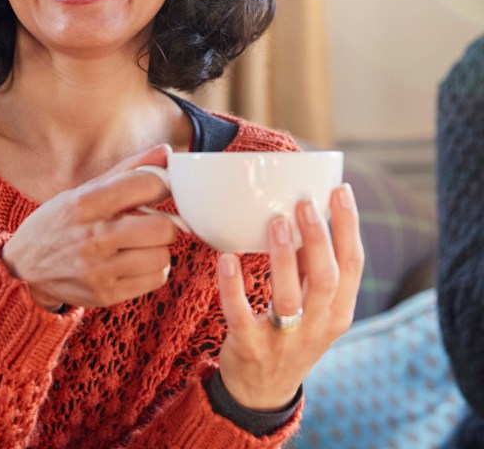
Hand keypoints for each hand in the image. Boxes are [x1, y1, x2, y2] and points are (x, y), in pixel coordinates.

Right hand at [1, 144, 179, 309]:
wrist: (23, 267)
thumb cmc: (59, 223)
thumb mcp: (83, 191)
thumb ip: (127, 171)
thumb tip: (167, 152)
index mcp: (85, 203)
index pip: (146, 186)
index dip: (161, 186)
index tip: (158, 190)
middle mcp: (91, 237)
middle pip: (162, 229)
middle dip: (163, 223)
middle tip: (151, 222)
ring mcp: (98, 270)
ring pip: (162, 256)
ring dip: (157, 249)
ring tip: (139, 245)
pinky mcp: (105, 294)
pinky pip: (156, 279)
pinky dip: (153, 269)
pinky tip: (135, 262)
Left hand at [216, 184, 364, 410]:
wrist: (263, 391)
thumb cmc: (290, 334)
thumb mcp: (312, 305)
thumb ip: (309, 266)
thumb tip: (303, 213)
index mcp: (339, 310)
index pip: (354, 264)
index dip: (349, 226)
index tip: (340, 190)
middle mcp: (318, 325)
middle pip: (327, 278)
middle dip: (318, 238)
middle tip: (304, 202)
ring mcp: (285, 339)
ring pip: (290, 298)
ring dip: (283, 258)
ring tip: (275, 223)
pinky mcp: (251, 347)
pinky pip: (241, 314)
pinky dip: (233, 286)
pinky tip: (226, 258)